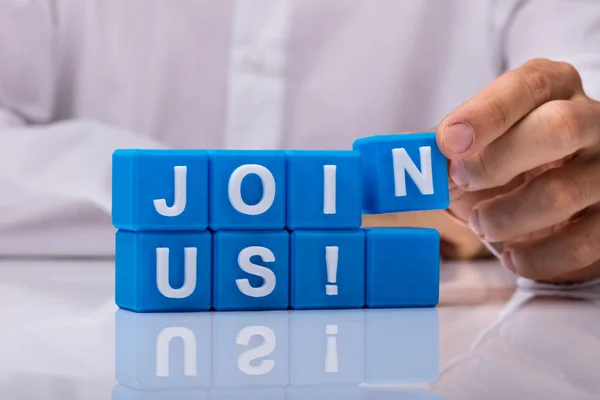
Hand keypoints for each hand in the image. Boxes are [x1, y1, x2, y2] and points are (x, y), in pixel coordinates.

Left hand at [436, 58, 599, 283]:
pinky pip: (580, 243)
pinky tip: (513, 254)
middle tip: (463, 181)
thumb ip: (445, 146)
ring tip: (484, 222)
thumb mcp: (474, 146)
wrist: (550, 202)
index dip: (485, 114)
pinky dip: (534, 256)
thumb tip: (404, 158)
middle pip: (557, 128)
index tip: (449, 142)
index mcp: (552, 90)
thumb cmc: (506, 164)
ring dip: (506, 216)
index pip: (526, 87)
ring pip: (562, 192)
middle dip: (497, 162)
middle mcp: (591, 121)